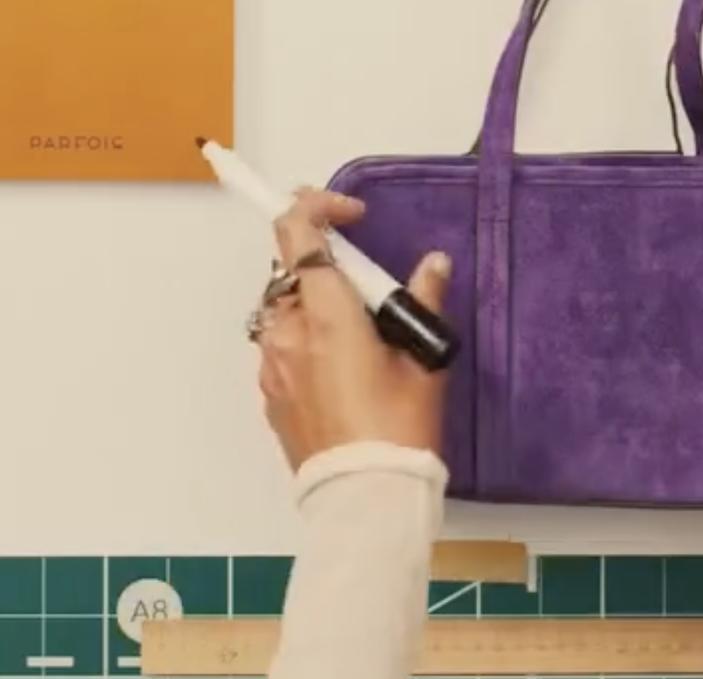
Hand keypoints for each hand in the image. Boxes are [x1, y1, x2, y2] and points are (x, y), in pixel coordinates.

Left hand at [251, 188, 452, 472]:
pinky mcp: (271, 395)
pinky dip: (305, 340)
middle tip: (368, 286)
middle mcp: (288, 332)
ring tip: (359, 333)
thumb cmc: (397, 430)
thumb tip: (432, 266)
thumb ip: (422, 301)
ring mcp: (273, 365)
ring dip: (313, 304)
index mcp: (325, 313)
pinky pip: (282, 347)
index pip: (297, 231)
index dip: (317, 207)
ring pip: (283, 310)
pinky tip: (342, 367)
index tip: (350, 214)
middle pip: (289, 270)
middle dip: (324, 264)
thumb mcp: (423, 360)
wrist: (365, 496)